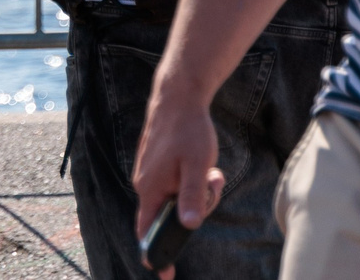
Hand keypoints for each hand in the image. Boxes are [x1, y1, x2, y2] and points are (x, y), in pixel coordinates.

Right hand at [131, 69, 225, 277]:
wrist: (178, 96)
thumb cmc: (188, 131)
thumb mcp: (198, 167)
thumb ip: (193, 198)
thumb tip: (189, 226)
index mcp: (150, 189)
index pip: (146, 232)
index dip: (156, 254)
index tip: (166, 274)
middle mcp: (146, 184)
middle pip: (172, 215)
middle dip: (198, 206)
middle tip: (212, 181)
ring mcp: (152, 174)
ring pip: (179, 199)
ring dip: (199, 191)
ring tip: (210, 169)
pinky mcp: (159, 166)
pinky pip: (178, 185)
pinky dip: (194, 180)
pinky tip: (203, 164)